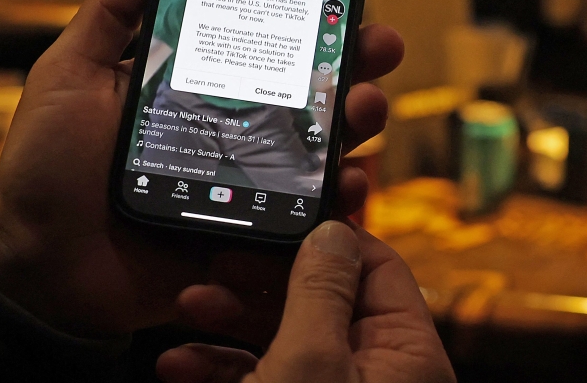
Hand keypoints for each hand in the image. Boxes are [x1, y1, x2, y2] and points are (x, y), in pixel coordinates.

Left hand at [0, 0, 403, 337]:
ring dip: (354, 124)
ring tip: (367, 106)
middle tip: (379, 45)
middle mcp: (226, 127)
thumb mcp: (70, 75)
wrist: (37, 265)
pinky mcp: (244, 230)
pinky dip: (333, 201)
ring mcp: (241, 180)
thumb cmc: (47, 167)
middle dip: (351, 65)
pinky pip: (301, 215)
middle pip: (303, 91)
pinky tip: (347, 182)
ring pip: (315, 148)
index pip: (259, 43)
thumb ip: (108, 16)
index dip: (304, 19)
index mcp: (191, 86)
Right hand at [157, 221, 455, 382]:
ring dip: (231, 325)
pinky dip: (224, 372)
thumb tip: (334, 230)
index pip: (377, 269)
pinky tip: (180, 367)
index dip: (326, 238)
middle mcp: (378, 379)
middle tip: (214, 265)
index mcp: (406, 358)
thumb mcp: (308, 365)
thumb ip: (320, 291)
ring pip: (286, 343)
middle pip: (322, 302)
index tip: (275, 219)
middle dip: (260, 283)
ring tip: (184, 312)